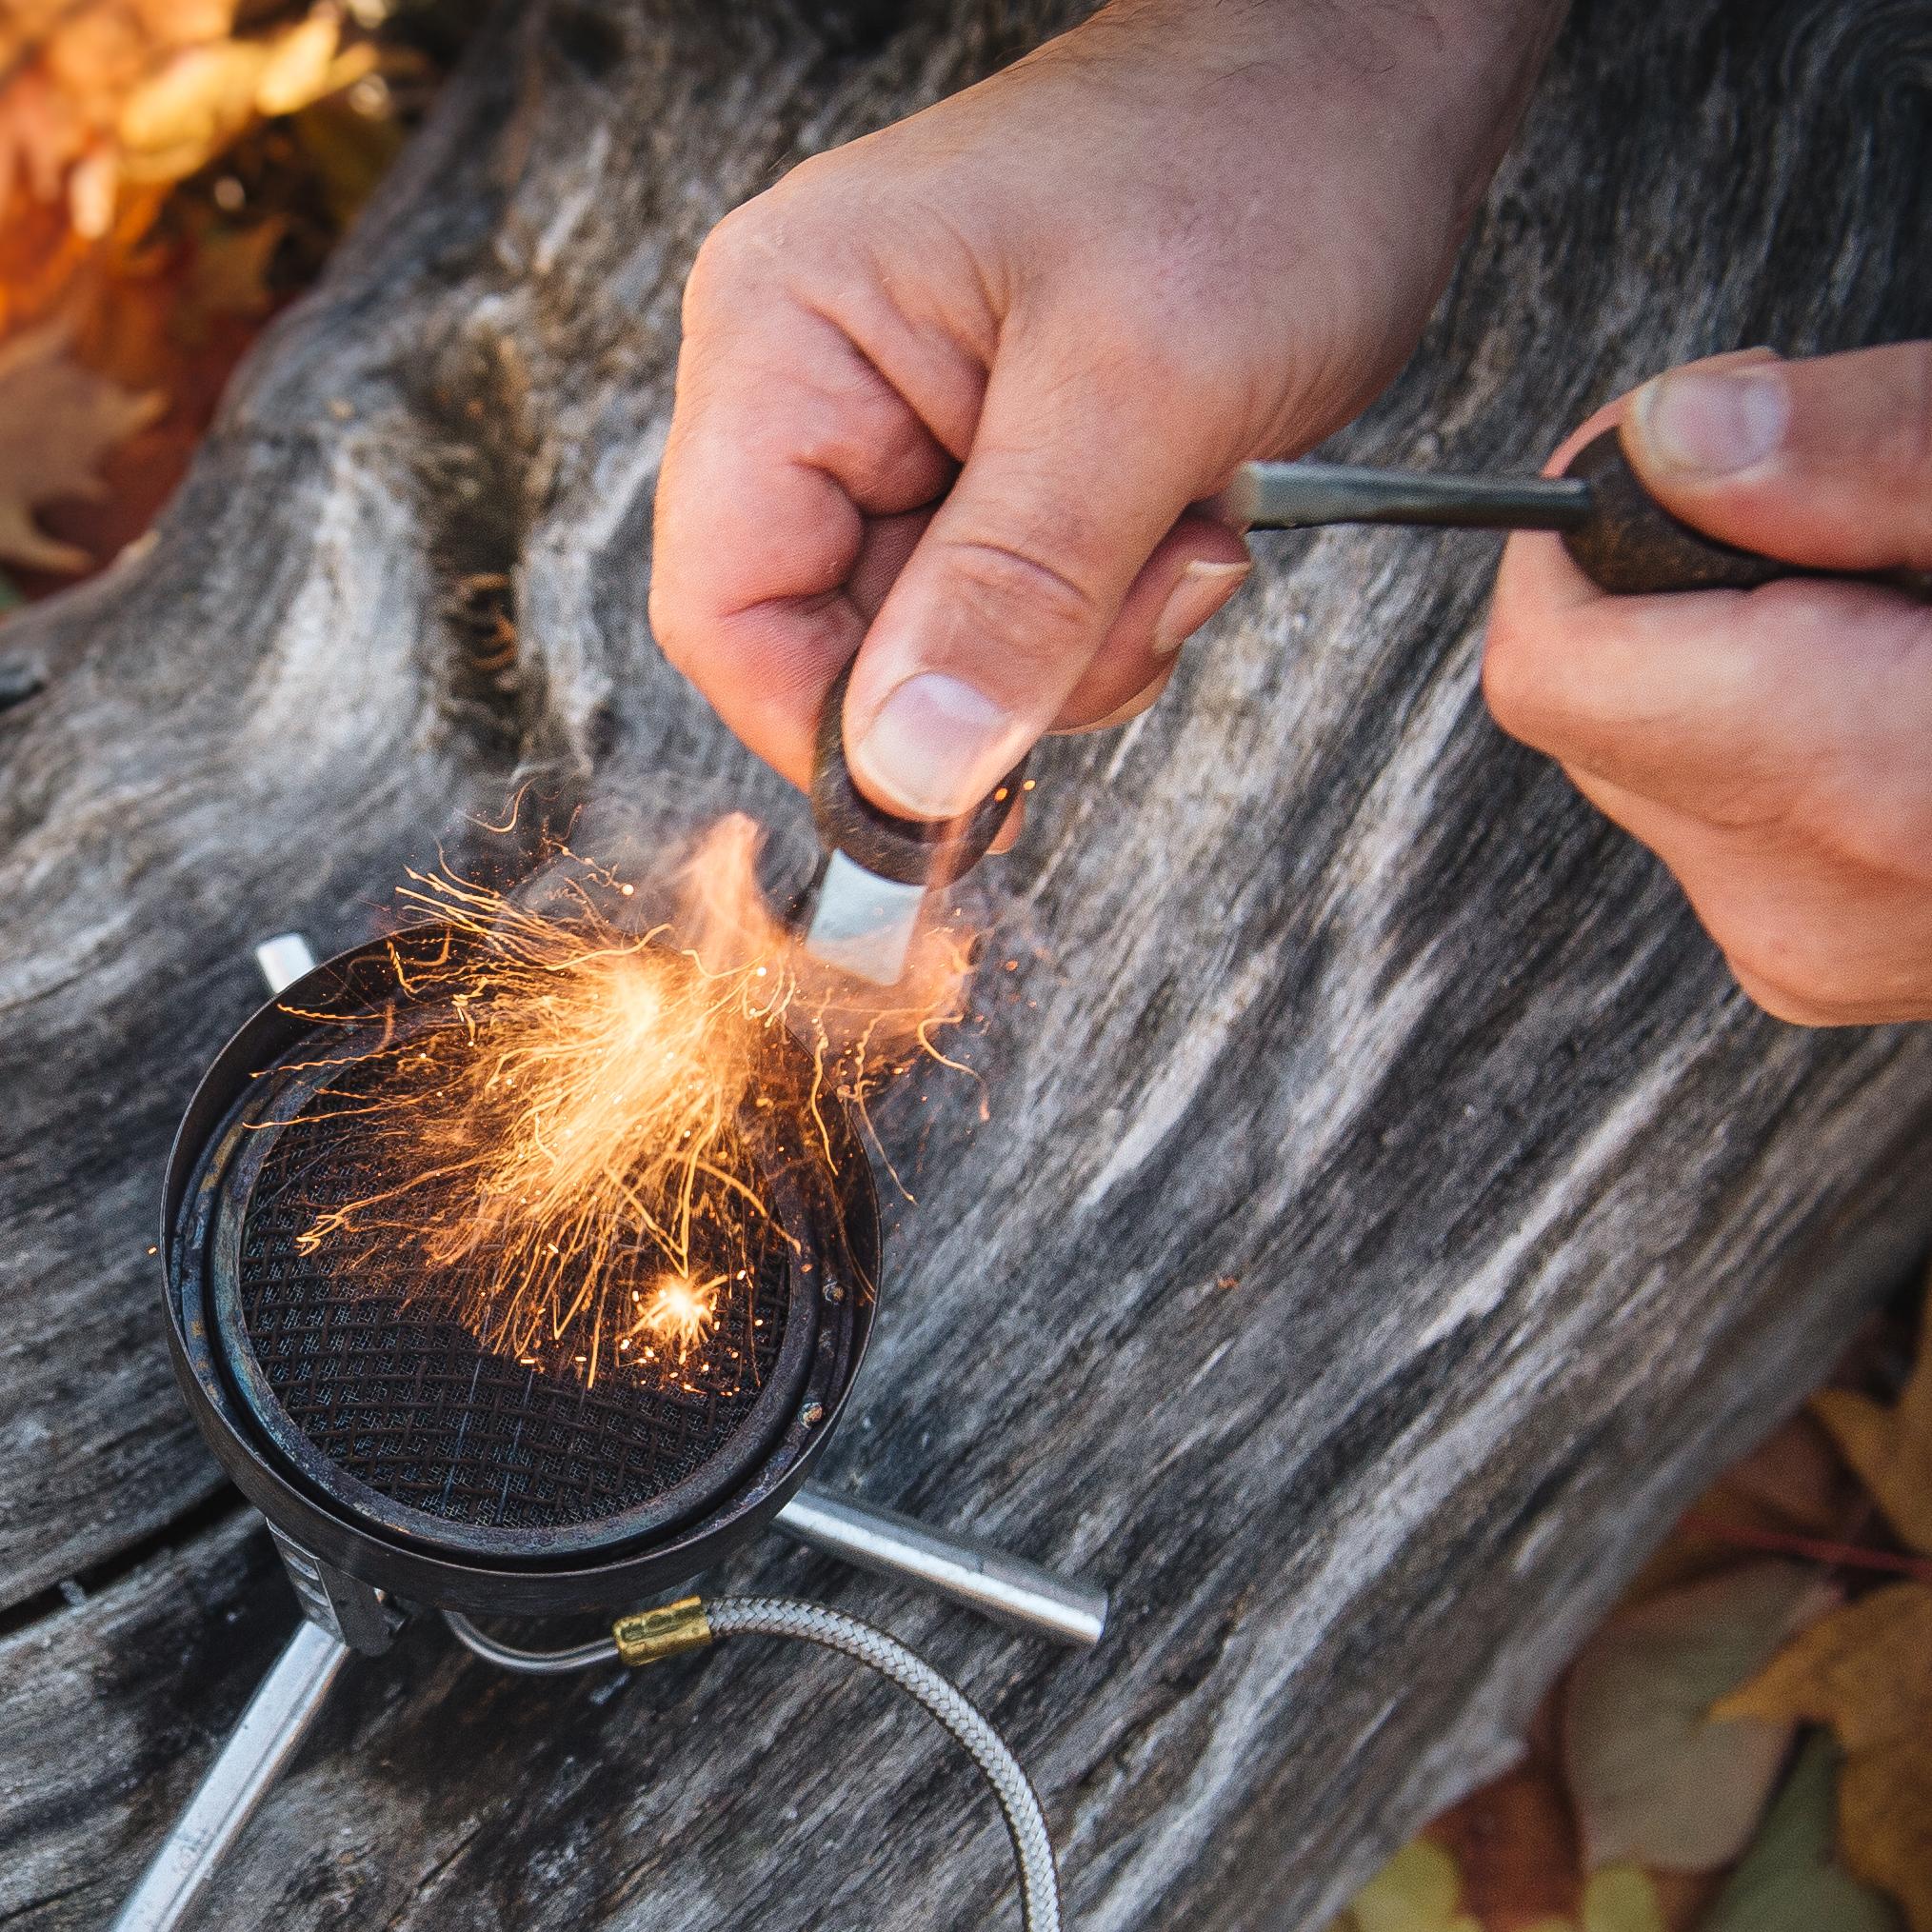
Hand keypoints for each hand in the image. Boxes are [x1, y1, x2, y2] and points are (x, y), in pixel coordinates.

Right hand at [651, 0, 1557, 820]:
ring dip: (1081, 641)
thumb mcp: (1138, 386)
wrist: (1362, 82)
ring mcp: (906, 433)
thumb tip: (902, 771)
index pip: (727, 612)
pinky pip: (1015, 620)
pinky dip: (1109, 614)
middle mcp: (819, 390)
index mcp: (788, 336)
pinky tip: (1182, 521)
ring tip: (1182, 525)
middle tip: (1146, 586)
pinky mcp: (990, 470)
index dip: (834, 729)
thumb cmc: (1251, 157)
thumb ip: (1014, 588)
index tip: (964, 784)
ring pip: (943, 657)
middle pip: (841, 652)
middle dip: (1007, 669)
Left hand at [1484, 342, 1931, 1024]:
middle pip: (1589, 706)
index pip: (1554, 667)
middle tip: (1847, 511)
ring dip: (1726, 650)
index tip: (1690, 450)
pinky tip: (1897, 683)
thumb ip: (1872, 455)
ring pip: (1646, 754)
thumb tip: (1673, 435)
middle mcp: (1803, 904)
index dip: (1585, 535)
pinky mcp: (1823, 958)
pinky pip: (1719, 810)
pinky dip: (1768, 721)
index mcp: (1863, 785)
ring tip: (1897, 606)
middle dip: (1677, 580)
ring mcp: (1810, 948)